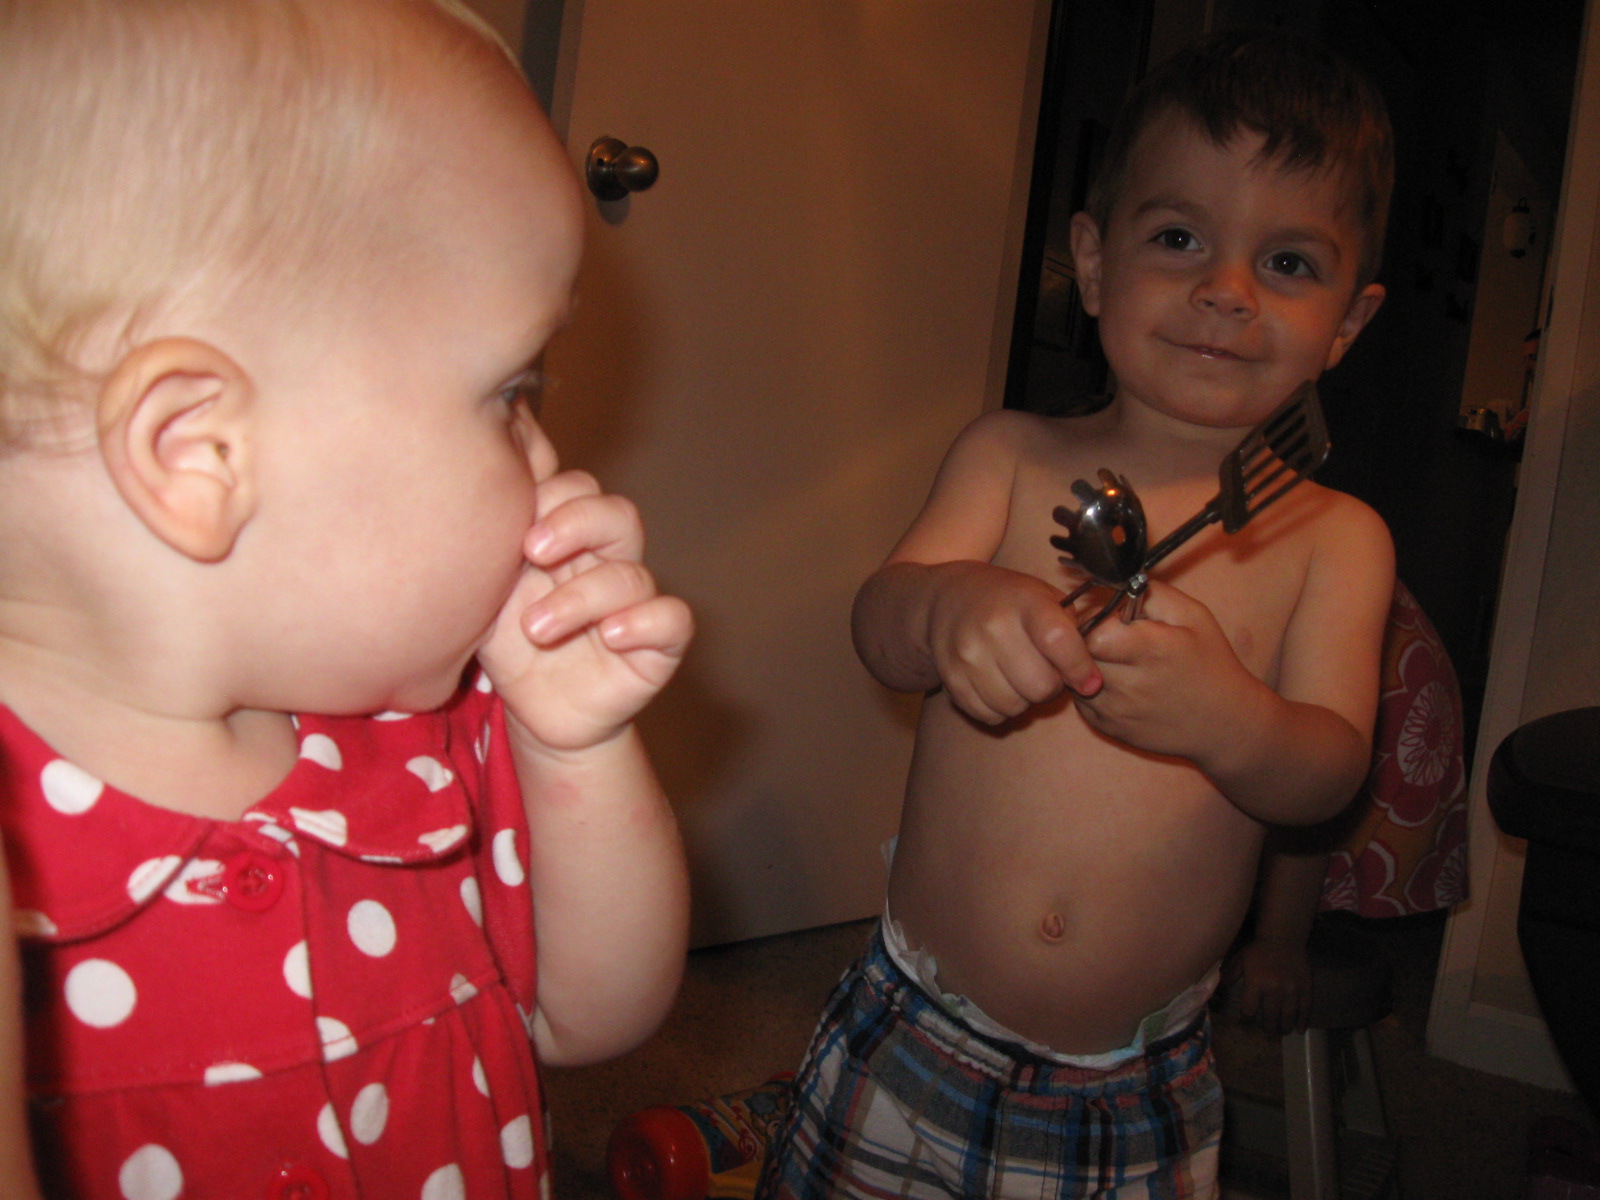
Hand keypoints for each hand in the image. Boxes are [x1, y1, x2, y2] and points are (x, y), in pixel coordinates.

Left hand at [477, 470, 691, 753]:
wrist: (532, 714)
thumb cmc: (510, 644)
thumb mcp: (487, 597)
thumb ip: (489, 556)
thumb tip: (471, 510)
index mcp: (570, 540)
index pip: (577, 490)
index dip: (551, 496)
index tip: (512, 525)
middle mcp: (608, 563)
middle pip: (618, 514)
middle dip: (577, 522)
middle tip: (533, 550)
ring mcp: (636, 604)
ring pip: (632, 575)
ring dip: (581, 597)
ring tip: (537, 628)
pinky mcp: (658, 646)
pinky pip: (674, 620)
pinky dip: (645, 621)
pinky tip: (611, 636)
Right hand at [925, 562, 1100, 723]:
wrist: (948, 598)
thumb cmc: (1009, 601)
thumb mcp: (1044, 597)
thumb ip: (1072, 630)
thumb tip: (1091, 678)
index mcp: (1023, 601)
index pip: (1058, 641)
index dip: (1079, 668)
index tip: (1090, 681)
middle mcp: (992, 626)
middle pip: (1040, 685)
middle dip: (1052, 686)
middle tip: (1046, 670)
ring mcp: (967, 654)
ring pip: (1015, 706)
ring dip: (1025, 699)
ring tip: (1020, 675)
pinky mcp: (951, 679)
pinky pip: (990, 715)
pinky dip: (1001, 708)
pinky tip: (999, 684)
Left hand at [1073, 581, 1265, 759]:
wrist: (1224, 723)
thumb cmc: (1210, 663)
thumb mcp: (1192, 615)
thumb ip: (1150, 592)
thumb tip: (1113, 582)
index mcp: (1151, 651)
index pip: (1092, 631)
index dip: (1095, 619)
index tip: (1112, 619)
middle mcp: (1128, 685)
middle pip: (1079, 653)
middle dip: (1087, 639)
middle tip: (1111, 637)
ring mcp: (1115, 712)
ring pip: (1073, 675)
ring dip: (1087, 662)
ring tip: (1117, 659)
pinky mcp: (1106, 728)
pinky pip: (1079, 698)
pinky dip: (1089, 686)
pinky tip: (1118, 682)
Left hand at [1227, 935, 1312, 1034]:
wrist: (1283, 937)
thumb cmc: (1258, 950)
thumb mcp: (1239, 960)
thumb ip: (1229, 976)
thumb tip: (1217, 992)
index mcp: (1256, 984)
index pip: (1249, 1010)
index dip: (1247, 1020)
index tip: (1246, 1023)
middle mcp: (1274, 990)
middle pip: (1270, 1017)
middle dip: (1268, 1027)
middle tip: (1267, 1031)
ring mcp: (1292, 990)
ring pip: (1288, 1016)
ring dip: (1284, 1027)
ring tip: (1281, 1031)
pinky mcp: (1306, 988)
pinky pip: (1305, 1009)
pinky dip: (1303, 1021)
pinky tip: (1299, 1029)